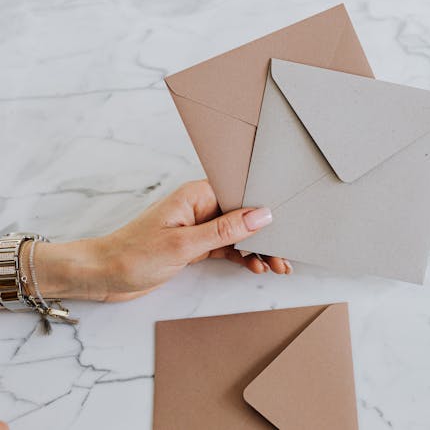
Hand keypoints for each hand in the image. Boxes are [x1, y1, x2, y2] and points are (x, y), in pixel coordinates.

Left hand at [23, 180, 290, 301]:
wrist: (103, 276)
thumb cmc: (133, 254)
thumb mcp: (184, 245)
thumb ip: (225, 231)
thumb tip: (261, 215)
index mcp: (197, 195)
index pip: (241, 193)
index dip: (265, 205)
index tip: (288, 219)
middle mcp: (201, 207)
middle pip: (244, 215)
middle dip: (267, 234)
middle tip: (285, 253)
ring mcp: (199, 227)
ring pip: (239, 234)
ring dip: (258, 249)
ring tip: (277, 265)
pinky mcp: (196, 245)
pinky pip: (228, 247)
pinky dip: (243, 257)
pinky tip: (256, 266)